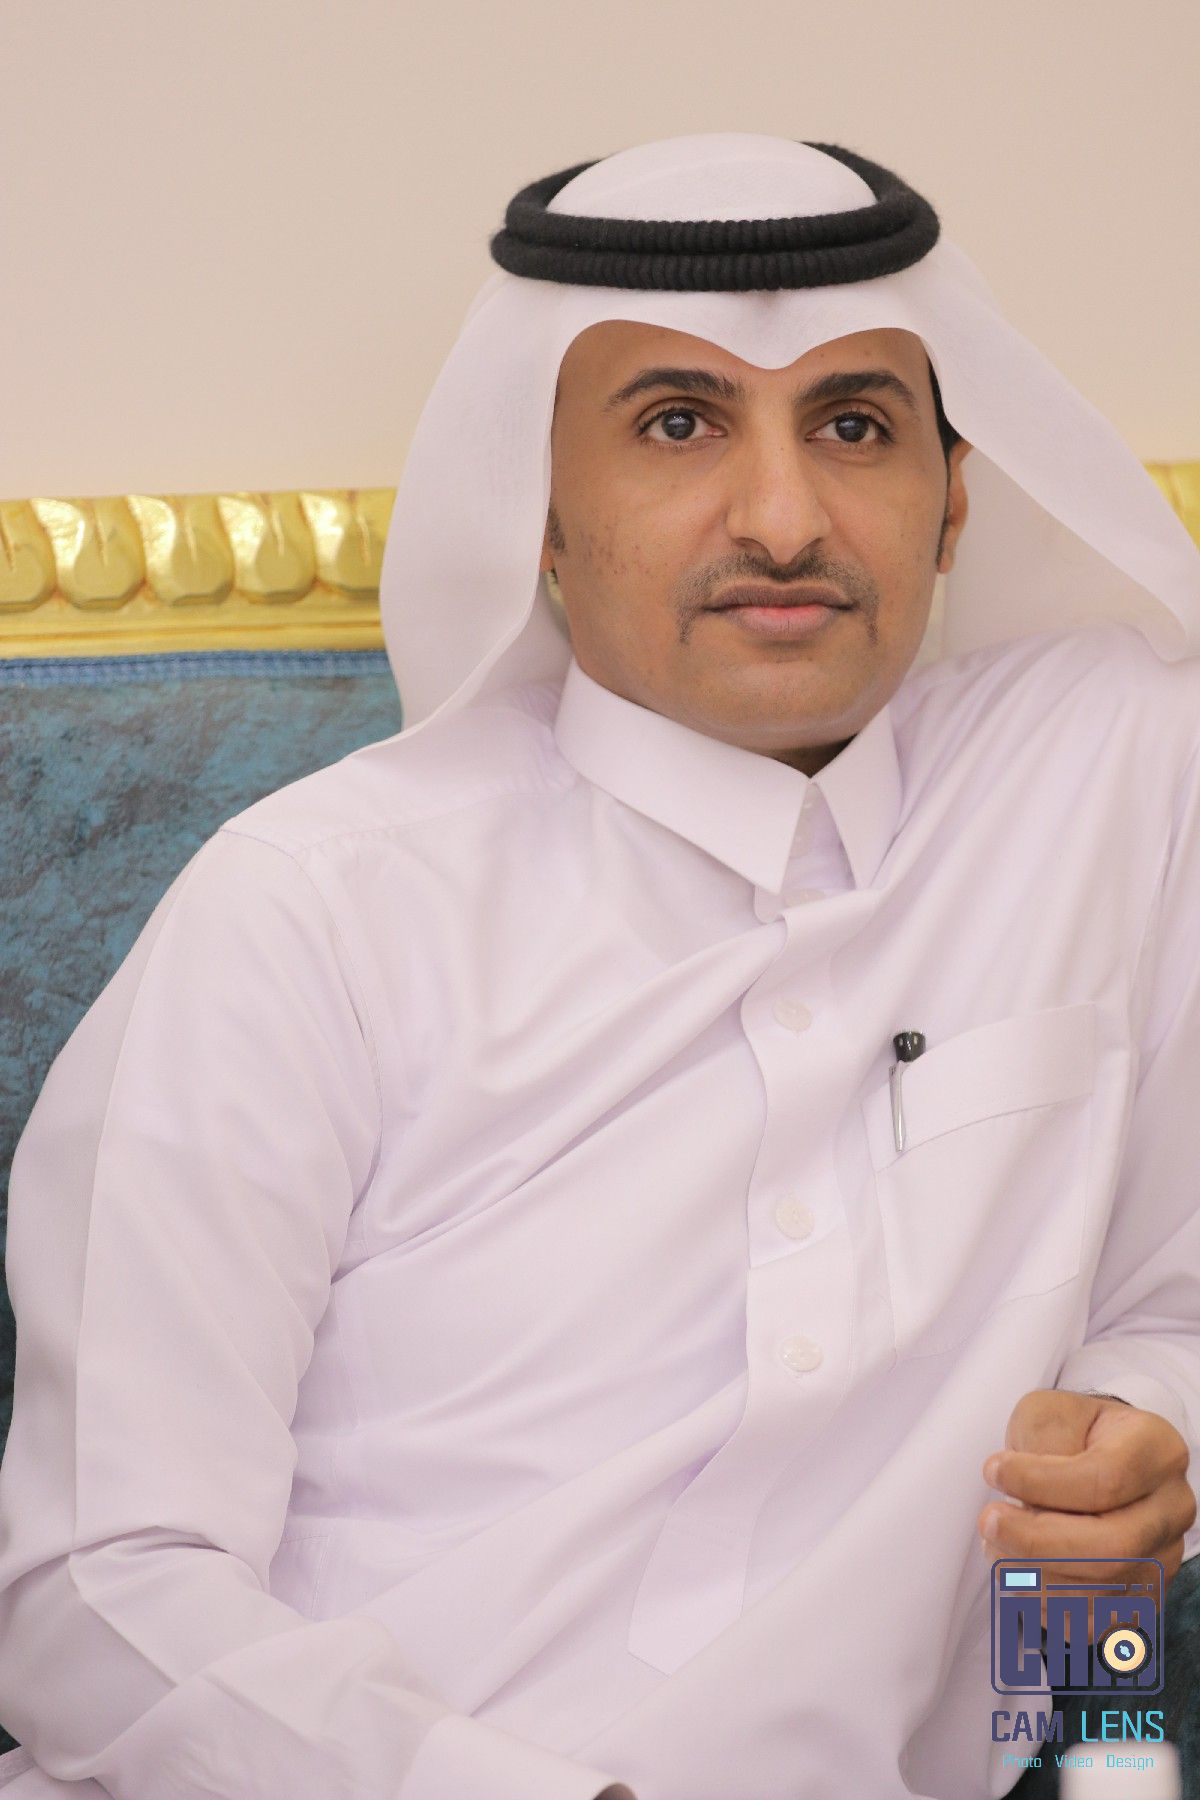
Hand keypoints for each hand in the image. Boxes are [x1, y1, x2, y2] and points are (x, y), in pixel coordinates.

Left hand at [977, 1389, 1195, 1619]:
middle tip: (989, 1521)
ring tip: (996, 1544)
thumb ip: (1042, 1440)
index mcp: (1158, 1451)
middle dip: (1036, 1541)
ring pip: (1102, 1591)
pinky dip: (1044, 1604)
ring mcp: (1163, 1559)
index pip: (1106, 1480)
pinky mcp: (1141, 1599)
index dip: (1041, 1482)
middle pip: (1113, 1547)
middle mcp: (1172, 1510)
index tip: (994, 1470)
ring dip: (1033, 1575)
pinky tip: (1018, 1572)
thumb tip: (1025, 1493)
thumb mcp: (1050, 1410)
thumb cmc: (1073, 1433)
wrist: (1096, 1460)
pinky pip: (1092, 1622)